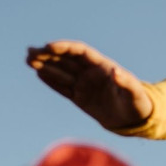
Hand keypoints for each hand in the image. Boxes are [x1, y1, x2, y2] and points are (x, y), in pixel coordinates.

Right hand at [26, 40, 153, 129]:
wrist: (134, 118)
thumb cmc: (137, 103)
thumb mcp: (134, 93)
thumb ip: (125, 82)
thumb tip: (115, 72)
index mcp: (102, 66)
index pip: (79, 52)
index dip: (64, 48)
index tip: (47, 46)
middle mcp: (90, 72)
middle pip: (66, 60)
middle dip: (48, 55)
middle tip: (29, 51)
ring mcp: (84, 84)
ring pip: (61, 72)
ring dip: (45, 65)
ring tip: (28, 59)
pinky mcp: (80, 97)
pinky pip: (62, 87)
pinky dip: (50, 80)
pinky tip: (38, 73)